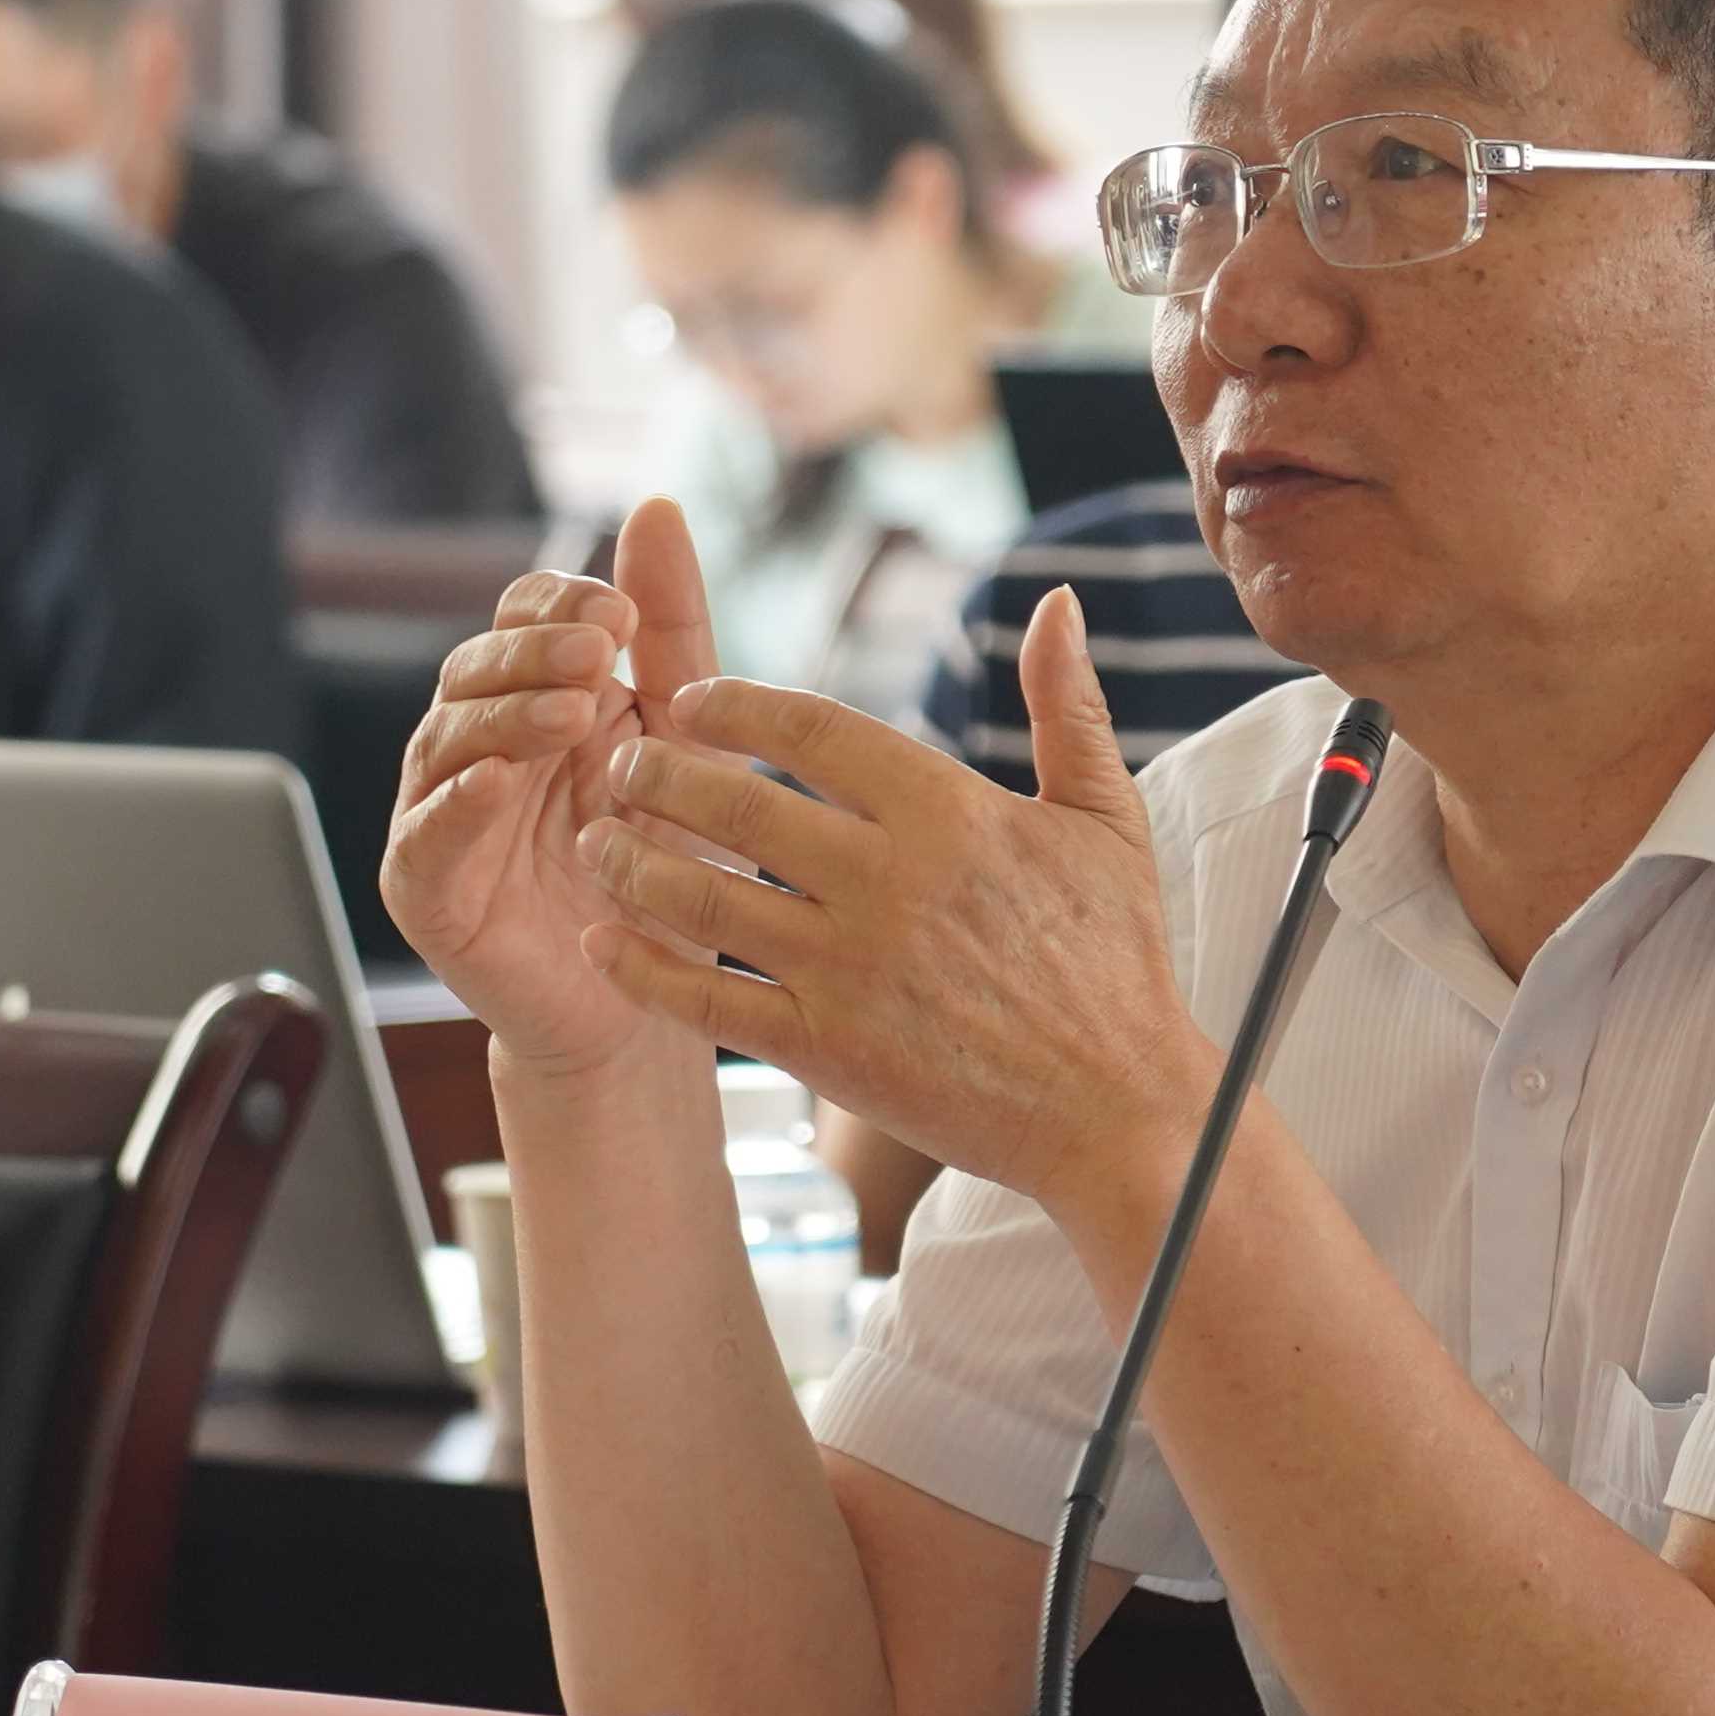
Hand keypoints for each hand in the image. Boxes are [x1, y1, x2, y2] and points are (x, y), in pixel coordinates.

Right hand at [381, 498, 719, 1073]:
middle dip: (536, 652)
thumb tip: (657, 504)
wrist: (647, 1001)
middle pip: (476, 666)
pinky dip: (457, 806)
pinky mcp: (423, 887)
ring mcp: (439, 812)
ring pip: (447, 738)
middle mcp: (474, 743)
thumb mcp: (687, 735)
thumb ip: (673, 629)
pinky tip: (501, 783)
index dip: (561, 602)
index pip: (522, 614)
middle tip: (602, 652)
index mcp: (532, 695)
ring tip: (572, 712)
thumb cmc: (663, 864)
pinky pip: (423, 835)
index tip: (624, 613)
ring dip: (507, 716)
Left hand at [576, 583, 1209, 1232]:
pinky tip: (604, 940)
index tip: (692, 698)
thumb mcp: (1105, 820)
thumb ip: (1067, 704)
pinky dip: (642, 967)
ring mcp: (848, 970)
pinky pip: (705, 998)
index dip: (735, 705)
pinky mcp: (824, 1052)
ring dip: (631, 860)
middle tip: (622, 762)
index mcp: (949, 812)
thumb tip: (1058, 602)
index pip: (809, 729)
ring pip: (702, 894)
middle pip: (734, 801)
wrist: (1116, 1113)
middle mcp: (888, 882)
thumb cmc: (1112, 961)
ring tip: (597, 842)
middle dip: (659, 772)